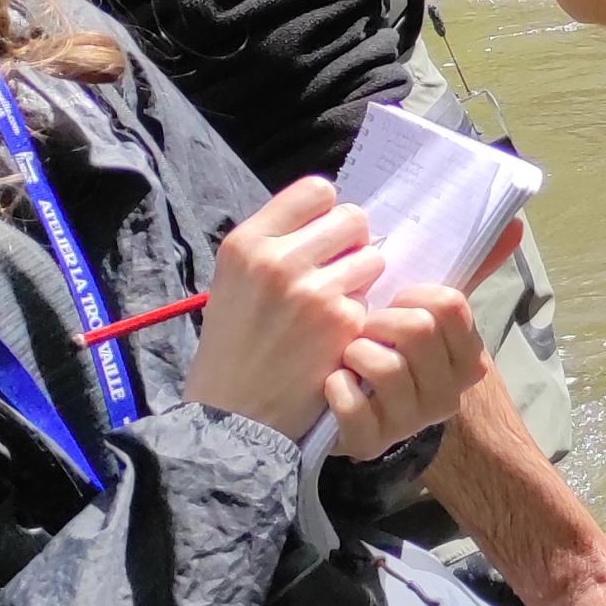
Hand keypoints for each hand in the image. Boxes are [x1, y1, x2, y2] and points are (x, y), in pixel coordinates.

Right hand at [187, 177, 381, 437]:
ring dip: (361, 280)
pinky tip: (334, 337)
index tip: (322, 237)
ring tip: (332, 307)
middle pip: (353, 218)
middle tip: (336, 273)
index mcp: (246, 242)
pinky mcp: (342, 322)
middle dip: (352, 244)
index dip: (327, 213)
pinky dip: (361, 317)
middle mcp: (278, 259)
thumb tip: (331, 216)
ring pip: (372, 257)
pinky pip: (372, 300)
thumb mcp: (235, 281)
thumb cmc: (235, 347)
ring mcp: (313, 290)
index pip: (316, 190)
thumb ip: (276, 244)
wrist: (233, 415)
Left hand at [325, 284, 489, 459]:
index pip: (449, 304)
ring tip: (349, 355)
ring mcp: (412, 422)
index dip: (412, 295)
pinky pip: (353, 404)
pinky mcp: (372, 443)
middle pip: (418, 330)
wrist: (361, 417)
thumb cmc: (393, 351)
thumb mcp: (429, 314)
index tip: (396, 303)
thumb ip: (469, 272)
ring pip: (385, 366)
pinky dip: (337, 386)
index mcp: (468, 359)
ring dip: (356, 351)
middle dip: (380, 320)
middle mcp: (448, 395)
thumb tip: (514, 224)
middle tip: (367, 328)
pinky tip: (334, 382)